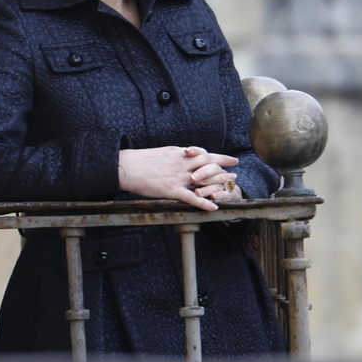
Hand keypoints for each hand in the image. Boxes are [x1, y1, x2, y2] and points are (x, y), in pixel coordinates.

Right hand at [118, 145, 239, 211]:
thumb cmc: (141, 160)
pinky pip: (191, 197)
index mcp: (179, 154)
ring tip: (231, 186)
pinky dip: (203, 203)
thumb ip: (176, 156)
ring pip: (203, 179)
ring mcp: (178, 177)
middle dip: (224, 168)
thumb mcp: (162, 153)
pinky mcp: (171, 190)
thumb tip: (185, 155)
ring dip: (219, 182)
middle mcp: (182, 164)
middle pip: (208, 164)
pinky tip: (213, 208)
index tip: (231, 159)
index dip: (219, 157)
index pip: (204, 154)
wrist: (127, 167)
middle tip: (235, 173)